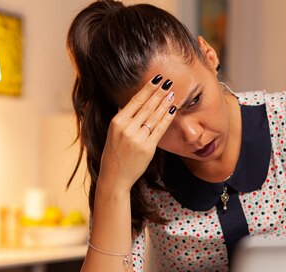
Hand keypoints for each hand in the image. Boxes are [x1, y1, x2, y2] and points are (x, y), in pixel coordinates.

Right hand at [98, 75, 176, 190]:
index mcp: (117, 122)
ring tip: (172, 93)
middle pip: (146, 106)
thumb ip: (123, 118)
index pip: (135, 100)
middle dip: (159, 93)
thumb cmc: (114, 154)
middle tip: (168, 82)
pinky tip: (172, 109)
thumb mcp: (113, 133)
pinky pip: (160, 129)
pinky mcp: (147, 148)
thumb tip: (132, 103)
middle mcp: (127, 128)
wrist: (114, 177)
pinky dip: (167, 118)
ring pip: (154, 116)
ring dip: (165, 103)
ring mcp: (137, 138)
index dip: (147, 89)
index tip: (157, 79)